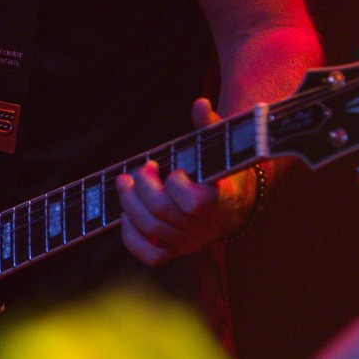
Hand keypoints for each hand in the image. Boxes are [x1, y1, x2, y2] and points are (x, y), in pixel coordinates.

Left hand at [115, 98, 255, 267]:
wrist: (234, 206)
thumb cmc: (222, 171)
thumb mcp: (221, 148)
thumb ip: (210, 127)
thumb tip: (199, 104)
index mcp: (219, 202)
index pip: (194, 202)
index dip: (177, 185)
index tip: (175, 170)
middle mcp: (204, 227)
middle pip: (161, 212)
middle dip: (143, 186)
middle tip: (142, 168)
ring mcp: (188, 242)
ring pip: (150, 230)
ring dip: (129, 203)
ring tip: (124, 182)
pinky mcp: (174, 251)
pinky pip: (149, 254)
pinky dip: (131, 237)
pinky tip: (126, 216)